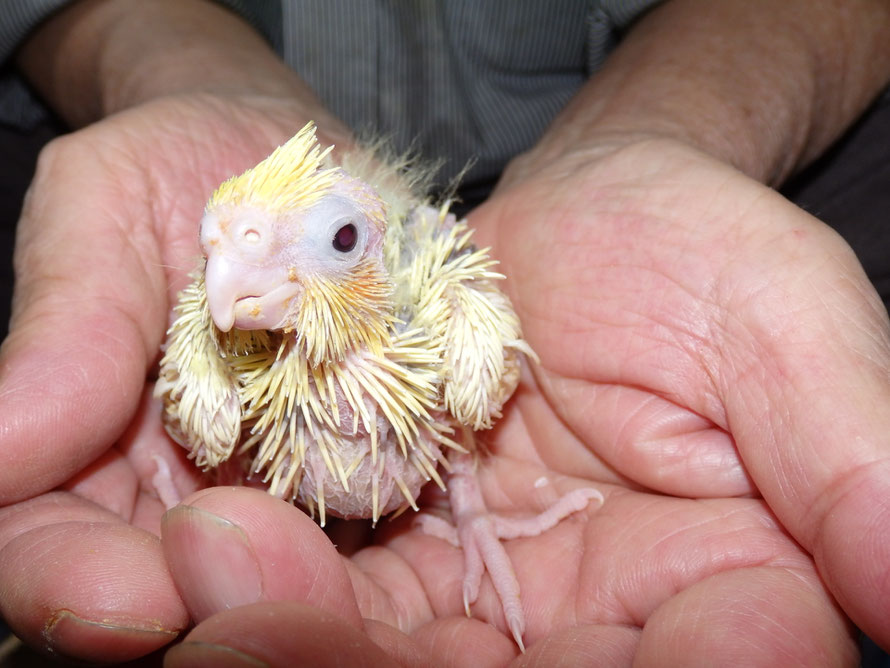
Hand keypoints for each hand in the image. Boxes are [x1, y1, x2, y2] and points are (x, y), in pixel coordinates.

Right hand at [0, 93, 355, 661]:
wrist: (295, 164)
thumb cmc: (179, 171)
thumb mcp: (106, 213)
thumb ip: (70, 323)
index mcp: (88, 442)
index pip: (47, 537)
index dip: (67, 578)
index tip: (122, 599)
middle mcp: (185, 485)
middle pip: (169, 580)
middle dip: (204, 604)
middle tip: (252, 619)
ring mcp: (286, 484)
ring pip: (283, 572)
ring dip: (310, 601)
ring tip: (347, 616)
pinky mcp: (371, 460)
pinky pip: (383, 517)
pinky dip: (396, 547)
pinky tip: (426, 562)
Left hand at [155, 136, 880, 665]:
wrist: (590, 219)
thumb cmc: (705, 258)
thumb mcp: (789, 329)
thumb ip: (847, 456)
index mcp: (733, 593)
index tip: (597, 647)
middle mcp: (607, 627)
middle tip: (289, 632)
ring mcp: (496, 607)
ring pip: (404, 665)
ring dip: (309, 642)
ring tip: (228, 571)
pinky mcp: (405, 559)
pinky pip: (337, 600)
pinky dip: (277, 589)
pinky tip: (222, 542)